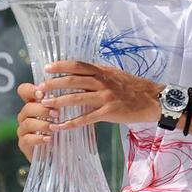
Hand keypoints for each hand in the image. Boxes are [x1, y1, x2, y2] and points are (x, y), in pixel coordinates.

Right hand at [16, 82, 58, 161]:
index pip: (24, 91)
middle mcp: (25, 115)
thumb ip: (61, 105)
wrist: (60, 154)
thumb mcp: (64, 116)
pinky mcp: (23, 144)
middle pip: (27, 107)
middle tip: (57, 114)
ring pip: (27, 123)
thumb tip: (68, 94)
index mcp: (33, 104)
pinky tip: (49, 139)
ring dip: (43, 125)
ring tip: (55, 128)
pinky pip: (27, 139)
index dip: (30, 90)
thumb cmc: (62, 131)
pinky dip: (38, 139)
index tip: (42, 94)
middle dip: (42, 110)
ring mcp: (23, 130)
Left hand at [37, 60, 163, 130]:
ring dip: (58, 102)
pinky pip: (86, 118)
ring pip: (76, 98)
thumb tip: (80, 71)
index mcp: (102, 71)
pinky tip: (60, 126)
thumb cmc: (132, 86)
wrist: (152, 99)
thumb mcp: (114, 74)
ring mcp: (105, 97)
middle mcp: (102, 82)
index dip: (61, 66)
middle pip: (73, 80)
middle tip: (39, 88)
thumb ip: (98, 73)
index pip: (78, 65)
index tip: (47, 68)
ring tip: (44, 105)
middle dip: (53, 84)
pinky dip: (71, 123)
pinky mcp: (108, 112)